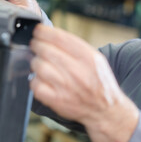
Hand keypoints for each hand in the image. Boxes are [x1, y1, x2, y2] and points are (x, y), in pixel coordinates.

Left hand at [30, 24, 138, 141]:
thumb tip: (51, 35)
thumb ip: (76, 46)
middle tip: (36, 46)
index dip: (44, 32)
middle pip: (45, 50)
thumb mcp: (96, 59)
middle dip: (37, 45)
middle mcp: (77, 70)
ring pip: (38, 65)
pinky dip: (35, 79)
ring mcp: (66, 86)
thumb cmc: (99, 82)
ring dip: (36, 62)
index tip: (38, 31)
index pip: (60, 38)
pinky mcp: (56, 100)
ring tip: (42, 63)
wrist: (105, 109)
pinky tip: (42, 78)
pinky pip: (35, 84)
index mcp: (88, 57)